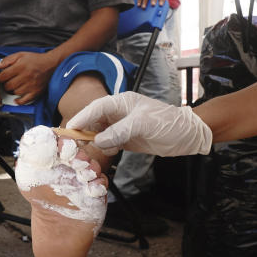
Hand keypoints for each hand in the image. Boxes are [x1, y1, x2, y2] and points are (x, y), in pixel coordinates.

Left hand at [0, 51, 56, 104]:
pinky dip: (19, 101)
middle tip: (7, 82)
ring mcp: (31, 85)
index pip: (3, 77)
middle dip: (5, 85)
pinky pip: (24, 100)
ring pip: (14, 93)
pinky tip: (16, 98)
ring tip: (14, 86)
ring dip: (12, 91)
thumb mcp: (20, 55)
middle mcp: (26, 76)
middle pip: (8, 86)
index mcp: (20, 67)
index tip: (1, 78)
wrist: (50, 64)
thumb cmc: (35, 59)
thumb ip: (7, 60)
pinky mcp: (36, 92)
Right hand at [66, 91, 211, 156]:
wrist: (188, 137)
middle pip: (93, 121)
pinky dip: (104, 149)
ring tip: (86, 152)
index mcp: (122, 102)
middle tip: (72, 146)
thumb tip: (98, 140)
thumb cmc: (169, 124)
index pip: (95, 108)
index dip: (81, 118)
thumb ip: (120, 131)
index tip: (68, 130)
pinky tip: (108, 153)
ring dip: (92, 142)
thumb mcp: (144, 125)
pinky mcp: (125, 139)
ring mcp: (121, 127)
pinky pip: (108, 143)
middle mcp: (118, 113)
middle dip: (83, 132)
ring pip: (98, 133)